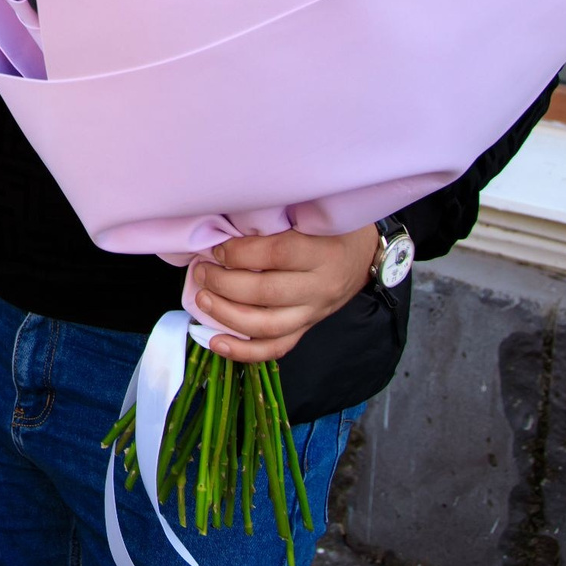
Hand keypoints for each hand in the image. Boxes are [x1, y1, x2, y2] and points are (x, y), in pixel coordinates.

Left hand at [187, 224, 380, 362]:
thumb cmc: (331, 227)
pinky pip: (276, 348)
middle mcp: (320, 287)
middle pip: (267, 293)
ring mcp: (313, 312)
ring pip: (267, 325)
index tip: (217, 249)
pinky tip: (216, 342)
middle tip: (202, 272)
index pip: (278, 255)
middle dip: (225, 285)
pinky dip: (244, 351)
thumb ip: (276, 220)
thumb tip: (226, 224)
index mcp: (322, 252)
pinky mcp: (307, 328)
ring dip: (228, 315)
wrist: (364, 255)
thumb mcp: (312, 214)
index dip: (241, 253)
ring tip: (202, 299)